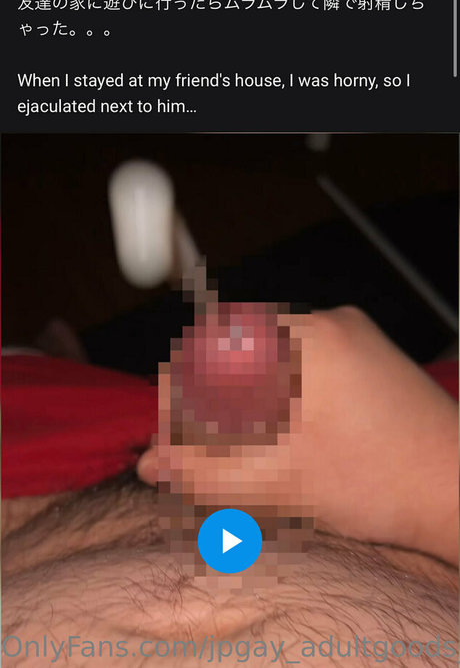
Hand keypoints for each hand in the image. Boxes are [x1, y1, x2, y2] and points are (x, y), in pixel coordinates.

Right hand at [138, 306, 457, 564]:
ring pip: (265, 364)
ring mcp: (348, 337)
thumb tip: (152, 464)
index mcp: (305, 339)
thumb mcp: (281, 481)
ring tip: (237, 458)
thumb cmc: (383, 482)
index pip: (212, 348)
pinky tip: (274, 444)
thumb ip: (206, 471)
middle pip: (237, 354)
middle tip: (200, 458)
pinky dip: (274, 403)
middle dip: (210, 408)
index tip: (169, 439)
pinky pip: (296, 368)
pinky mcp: (362, 356)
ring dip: (241, 408)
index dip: (179, 395)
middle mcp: (327, 324)